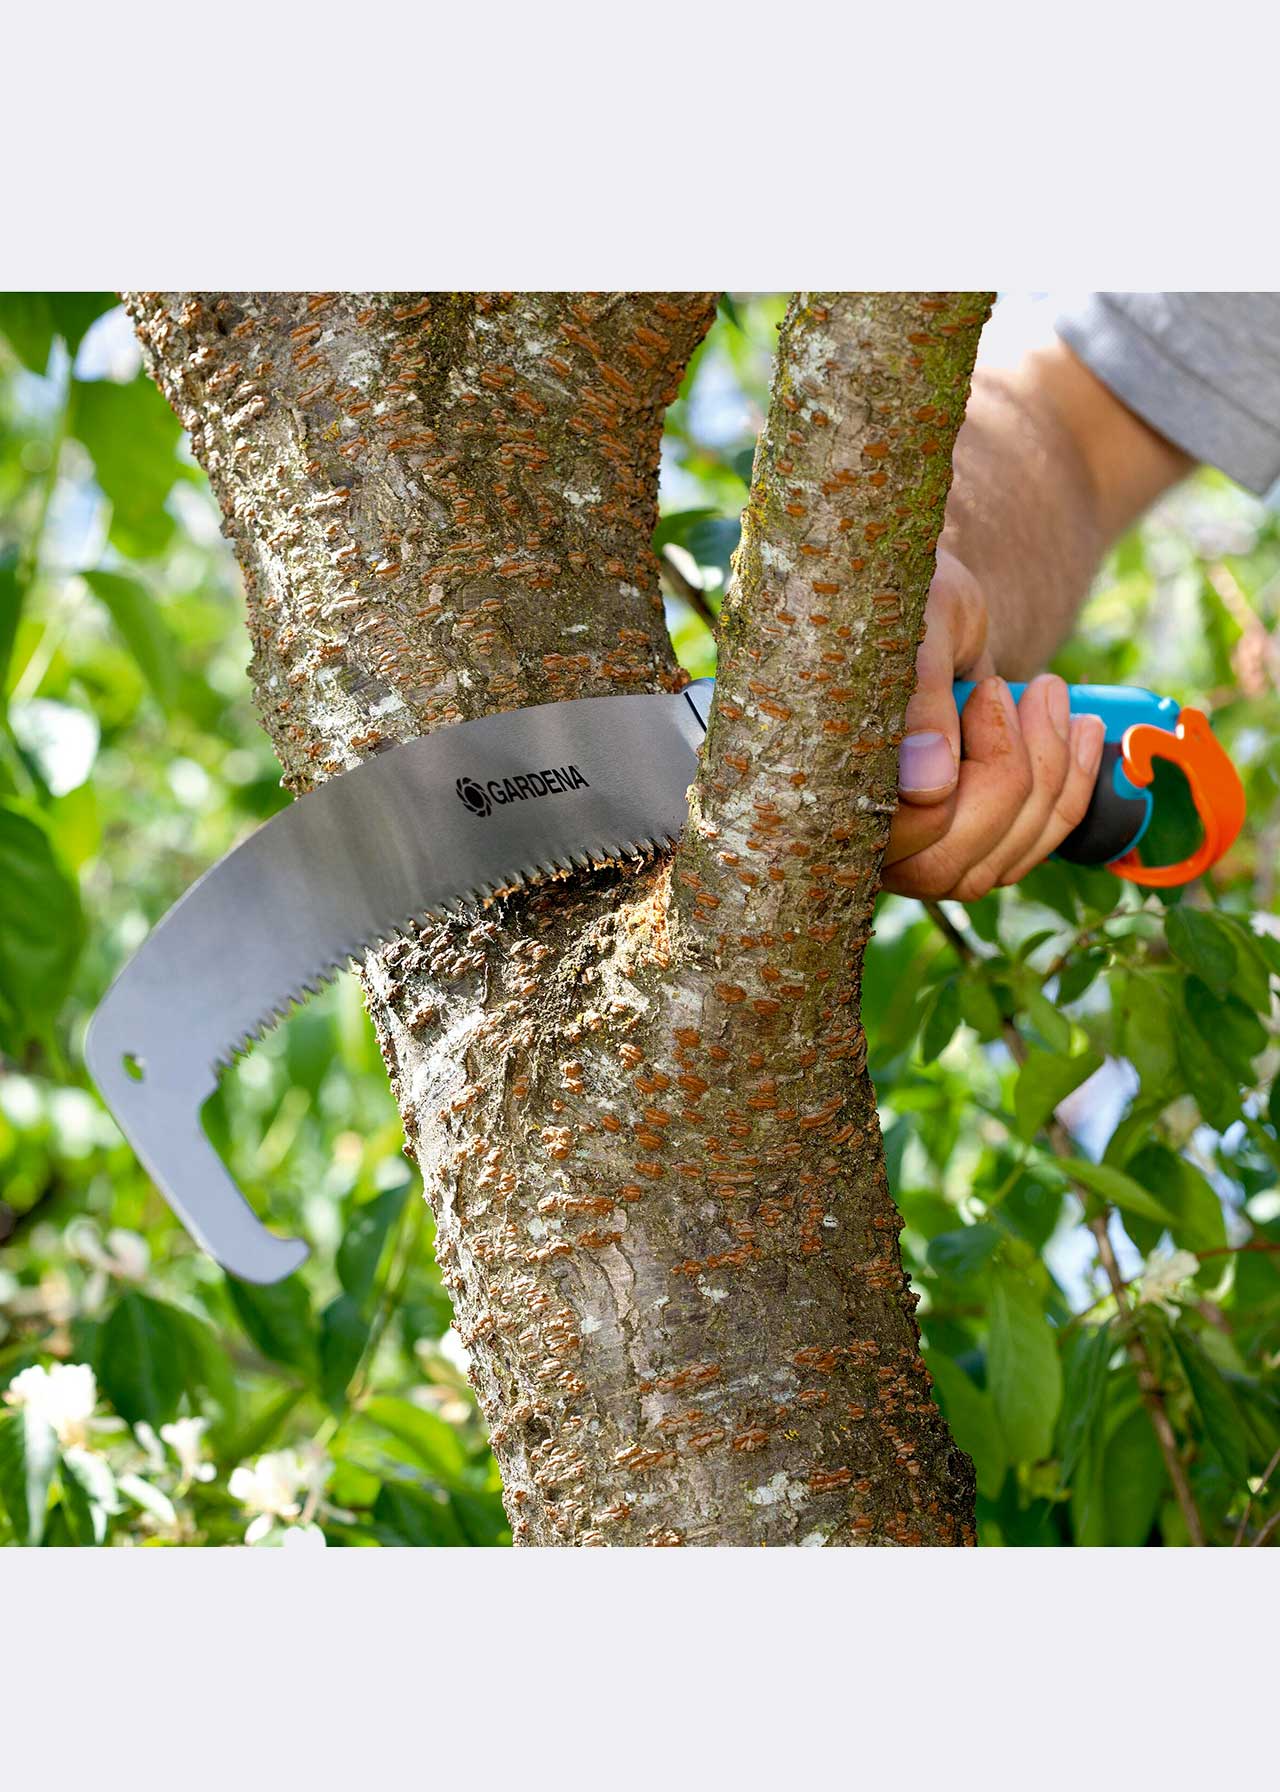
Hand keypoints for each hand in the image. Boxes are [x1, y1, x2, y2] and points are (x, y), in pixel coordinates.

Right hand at [882, 549, 1105, 900]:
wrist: (927, 602)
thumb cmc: (907, 606)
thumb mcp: (916, 634)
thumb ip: (919, 703)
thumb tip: (929, 788)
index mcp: (825, 787)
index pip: (902, 832)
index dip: (958, 777)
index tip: (985, 690)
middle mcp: (864, 841)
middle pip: (950, 867)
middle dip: (1015, 777)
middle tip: (1038, 687)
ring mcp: (919, 854)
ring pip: (999, 863)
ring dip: (1052, 778)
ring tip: (1054, 693)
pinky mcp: (968, 846)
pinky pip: (1030, 850)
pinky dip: (1072, 790)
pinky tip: (1084, 731)